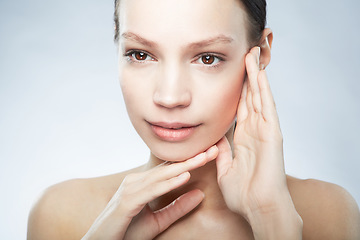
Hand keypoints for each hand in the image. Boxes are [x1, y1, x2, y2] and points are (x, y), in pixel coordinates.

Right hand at [82, 146, 217, 239]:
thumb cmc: (126, 233)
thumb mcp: (158, 222)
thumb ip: (177, 207)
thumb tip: (200, 193)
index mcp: (143, 184)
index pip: (171, 170)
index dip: (192, 161)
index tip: (211, 154)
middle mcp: (136, 181)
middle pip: (169, 168)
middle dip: (193, 159)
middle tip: (215, 149)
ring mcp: (130, 189)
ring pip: (162, 176)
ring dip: (185, 166)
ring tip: (204, 158)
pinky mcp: (127, 201)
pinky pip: (152, 190)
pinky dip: (169, 183)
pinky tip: (184, 177)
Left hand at [216, 47, 301, 237]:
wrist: (257, 206)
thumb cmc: (244, 193)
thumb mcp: (226, 167)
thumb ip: (223, 151)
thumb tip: (217, 139)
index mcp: (244, 138)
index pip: (241, 108)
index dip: (238, 90)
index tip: (234, 75)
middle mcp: (255, 130)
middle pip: (251, 97)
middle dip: (247, 77)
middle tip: (245, 55)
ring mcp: (265, 130)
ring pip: (259, 97)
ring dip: (255, 76)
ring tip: (252, 56)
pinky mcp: (272, 134)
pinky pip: (267, 107)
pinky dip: (263, 90)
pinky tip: (260, 74)